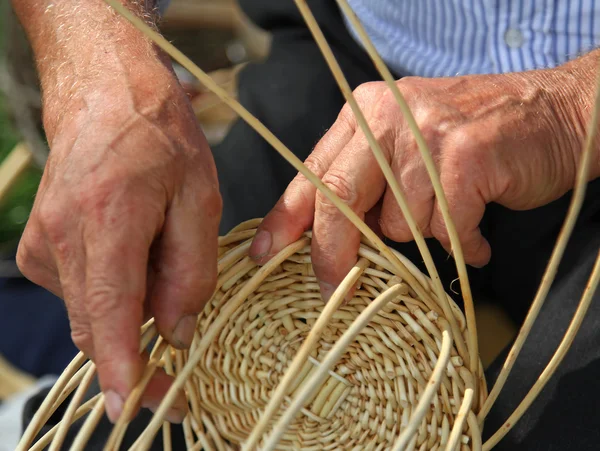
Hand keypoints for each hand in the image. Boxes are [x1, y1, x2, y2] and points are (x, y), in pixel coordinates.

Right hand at [17, 80, 221, 421]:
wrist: (105, 97)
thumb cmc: (161, 139)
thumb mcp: (200, 197)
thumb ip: (192, 268)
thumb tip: (175, 331)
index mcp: (110, 216)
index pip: (109, 307)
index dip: (118, 363)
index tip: (125, 406)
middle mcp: (63, 234)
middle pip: (96, 322)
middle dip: (132, 357)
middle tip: (175, 373)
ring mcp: (44, 241)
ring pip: (90, 311)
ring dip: (129, 313)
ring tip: (161, 263)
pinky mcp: (40, 247)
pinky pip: (80, 293)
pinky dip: (112, 294)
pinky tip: (134, 256)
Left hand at [250, 69, 589, 299]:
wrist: (555, 111)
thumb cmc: (473, 136)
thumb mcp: (404, 143)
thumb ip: (366, 180)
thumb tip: (322, 235)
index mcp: (364, 113)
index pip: (312, 173)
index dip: (285, 218)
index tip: (264, 254)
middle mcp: (389, 118)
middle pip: (340, 200)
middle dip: (333, 253)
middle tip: (333, 287)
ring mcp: (427, 136)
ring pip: (399, 223)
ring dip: (424, 232)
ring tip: (451, 212)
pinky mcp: (466, 158)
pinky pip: (445, 228)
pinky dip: (463, 239)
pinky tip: (477, 229)